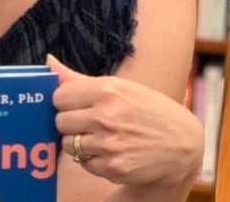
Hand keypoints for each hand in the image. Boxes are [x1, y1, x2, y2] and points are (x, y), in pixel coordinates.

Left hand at [48, 55, 202, 186]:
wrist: (182, 146)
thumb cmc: (147, 110)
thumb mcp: (120, 87)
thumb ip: (78, 79)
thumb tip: (48, 62)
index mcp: (107, 89)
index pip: (59, 96)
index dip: (66, 102)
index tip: (77, 105)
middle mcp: (107, 116)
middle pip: (60, 121)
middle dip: (71, 123)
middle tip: (89, 122)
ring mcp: (109, 143)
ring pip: (68, 144)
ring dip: (80, 143)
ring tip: (101, 137)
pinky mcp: (113, 167)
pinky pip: (84, 163)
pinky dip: (93, 160)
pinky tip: (111, 152)